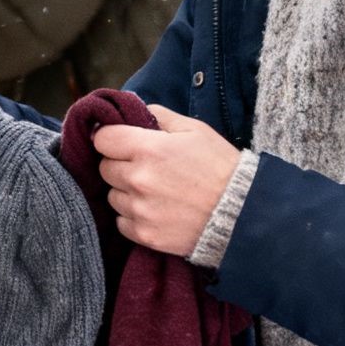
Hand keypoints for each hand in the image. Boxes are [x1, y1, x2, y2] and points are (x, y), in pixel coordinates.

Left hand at [92, 103, 240, 257]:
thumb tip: (134, 111)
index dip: (111, 137)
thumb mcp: (194, 129)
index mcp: (148, 149)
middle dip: (119, 164)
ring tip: (154, 190)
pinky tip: (155, 210)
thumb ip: (159, 116)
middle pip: (104, 168)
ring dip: (126, 191)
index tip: (120, 141)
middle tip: (144, 166)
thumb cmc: (219, 166)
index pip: (103, 138)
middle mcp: (138, 179)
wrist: (241, 212)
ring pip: (112, 196)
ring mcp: (140, 210)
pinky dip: (133, 216)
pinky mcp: (144, 235)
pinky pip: (121, 221)